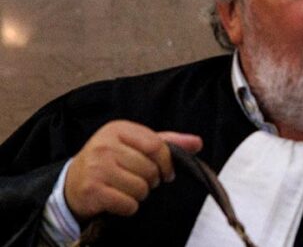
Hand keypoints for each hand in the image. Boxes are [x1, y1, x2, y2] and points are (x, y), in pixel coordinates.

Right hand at [64, 120, 202, 220]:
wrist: (71, 183)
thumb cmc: (109, 161)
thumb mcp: (135, 144)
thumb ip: (167, 142)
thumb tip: (197, 142)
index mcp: (119, 129)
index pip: (157, 145)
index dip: (167, 162)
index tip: (167, 171)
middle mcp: (105, 146)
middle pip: (150, 168)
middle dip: (152, 180)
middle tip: (142, 181)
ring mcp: (97, 168)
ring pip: (140, 187)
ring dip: (140, 194)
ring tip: (128, 188)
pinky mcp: (92, 190)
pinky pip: (128, 204)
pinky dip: (129, 206)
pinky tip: (119, 199)